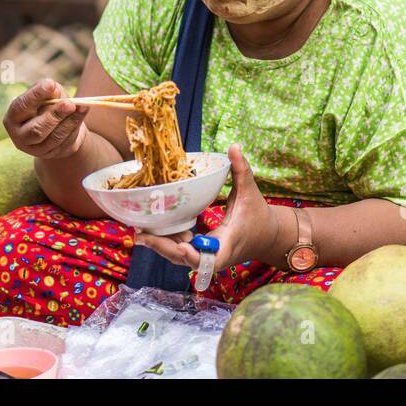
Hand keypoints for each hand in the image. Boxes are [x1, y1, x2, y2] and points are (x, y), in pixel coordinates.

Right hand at [3, 79, 89, 160]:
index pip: (22, 106)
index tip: (50, 84)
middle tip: (69, 104)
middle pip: (37, 129)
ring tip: (82, 106)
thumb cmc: (48, 104)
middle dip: (55, 115)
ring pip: (55, 137)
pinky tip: (83, 112)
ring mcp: (35, 149)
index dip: (36, 95)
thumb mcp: (47, 93)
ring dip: (70, 121)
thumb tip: (53, 89)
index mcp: (13, 117)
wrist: (58, 124)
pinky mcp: (52, 154)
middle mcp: (20, 136)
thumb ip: (48, 91)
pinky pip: (66, 142)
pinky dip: (75, 126)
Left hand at [134, 145, 283, 273]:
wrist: (266, 236)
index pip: (211, 259)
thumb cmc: (258, 215)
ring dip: (160, 246)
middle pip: (186, 259)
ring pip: (180, 257)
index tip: (180, 248)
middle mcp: (216, 253)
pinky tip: (150, 230)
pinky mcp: (201, 251)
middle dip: (163, 249)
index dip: (194, 257)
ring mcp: (207, 255)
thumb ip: (241, 170)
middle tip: (142, 236)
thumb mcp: (250, 191)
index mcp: (228, 241)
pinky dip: (167, 242)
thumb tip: (234, 146)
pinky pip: (181, 250)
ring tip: (139, 233)